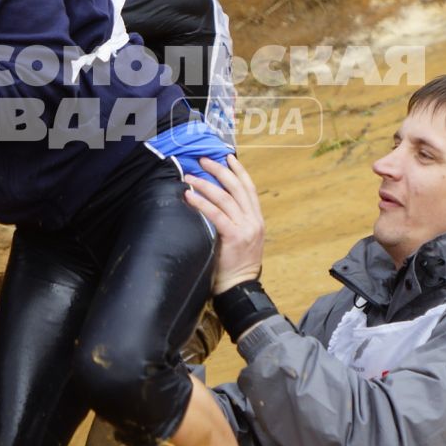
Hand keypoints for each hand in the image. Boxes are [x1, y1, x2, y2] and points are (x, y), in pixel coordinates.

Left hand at [183, 154, 264, 293]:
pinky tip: (189, 196)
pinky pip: (216, 215)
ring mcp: (246, 229)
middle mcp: (253, 221)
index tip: (227, 157)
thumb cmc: (234, 265)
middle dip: (220, 171)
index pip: (249, 188)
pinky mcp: (234, 237)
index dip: (238, 171)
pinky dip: (202, 203)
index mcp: (256, 220)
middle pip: (237, 188)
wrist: (239, 288)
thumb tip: (215, 203)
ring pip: (225, 198)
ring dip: (205, 184)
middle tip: (203, 161)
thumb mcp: (241, 239)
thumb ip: (234, 222)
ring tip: (189, 177)